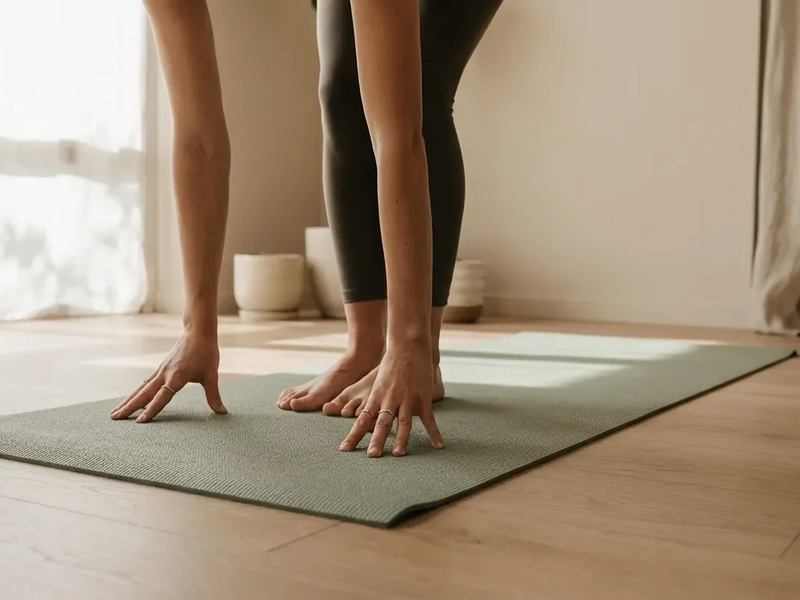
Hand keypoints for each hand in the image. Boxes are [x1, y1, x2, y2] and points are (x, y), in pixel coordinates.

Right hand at [111, 331, 226, 422]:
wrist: (198, 331)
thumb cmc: (206, 352)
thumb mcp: (212, 375)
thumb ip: (214, 395)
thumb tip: (222, 412)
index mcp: (177, 377)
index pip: (162, 397)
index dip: (151, 410)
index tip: (139, 422)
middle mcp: (165, 374)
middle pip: (144, 394)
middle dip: (129, 407)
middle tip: (114, 419)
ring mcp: (160, 370)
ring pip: (141, 388)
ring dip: (128, 400)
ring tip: (114, 413)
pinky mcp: (161, 368)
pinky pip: (145, 383)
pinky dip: (137, 393)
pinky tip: (131, 400)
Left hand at [339, 342, 443, 456]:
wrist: (407, 346)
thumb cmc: (390, 365)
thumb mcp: (377, 383)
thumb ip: (374, 402)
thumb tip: (367, 419)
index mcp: (376, 397)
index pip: (362, 420)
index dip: (354, 435)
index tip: (345, 449)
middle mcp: (390, 399)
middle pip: (382, 423)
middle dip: (377, 440)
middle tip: (372, 456)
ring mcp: (407, 399)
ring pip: (403, 422)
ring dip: (401, 439)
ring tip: (398, 454)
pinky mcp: (422, 397)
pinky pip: (428, 419)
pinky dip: (434, 433)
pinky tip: (438, 445)